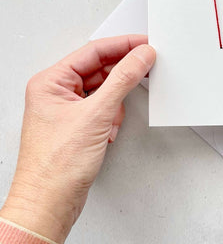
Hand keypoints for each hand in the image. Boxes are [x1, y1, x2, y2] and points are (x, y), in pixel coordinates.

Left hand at [0, 35, 154, 243]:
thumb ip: (123, 79)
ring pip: (103, 88)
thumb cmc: (55, 166)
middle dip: (122, 74)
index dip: (123, 45)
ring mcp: (67, 108)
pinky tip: (110, 128)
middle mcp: (57, 92)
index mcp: (51, 81)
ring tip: (116, 115)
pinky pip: (103, 106)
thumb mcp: (96, 114)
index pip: (94, 52)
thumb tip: (141, 56)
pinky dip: (112, 114)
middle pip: (99, 68)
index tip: (145, 43)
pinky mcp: (78, 123)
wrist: (49, 205)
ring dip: (116, 100)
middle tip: (147, 66)